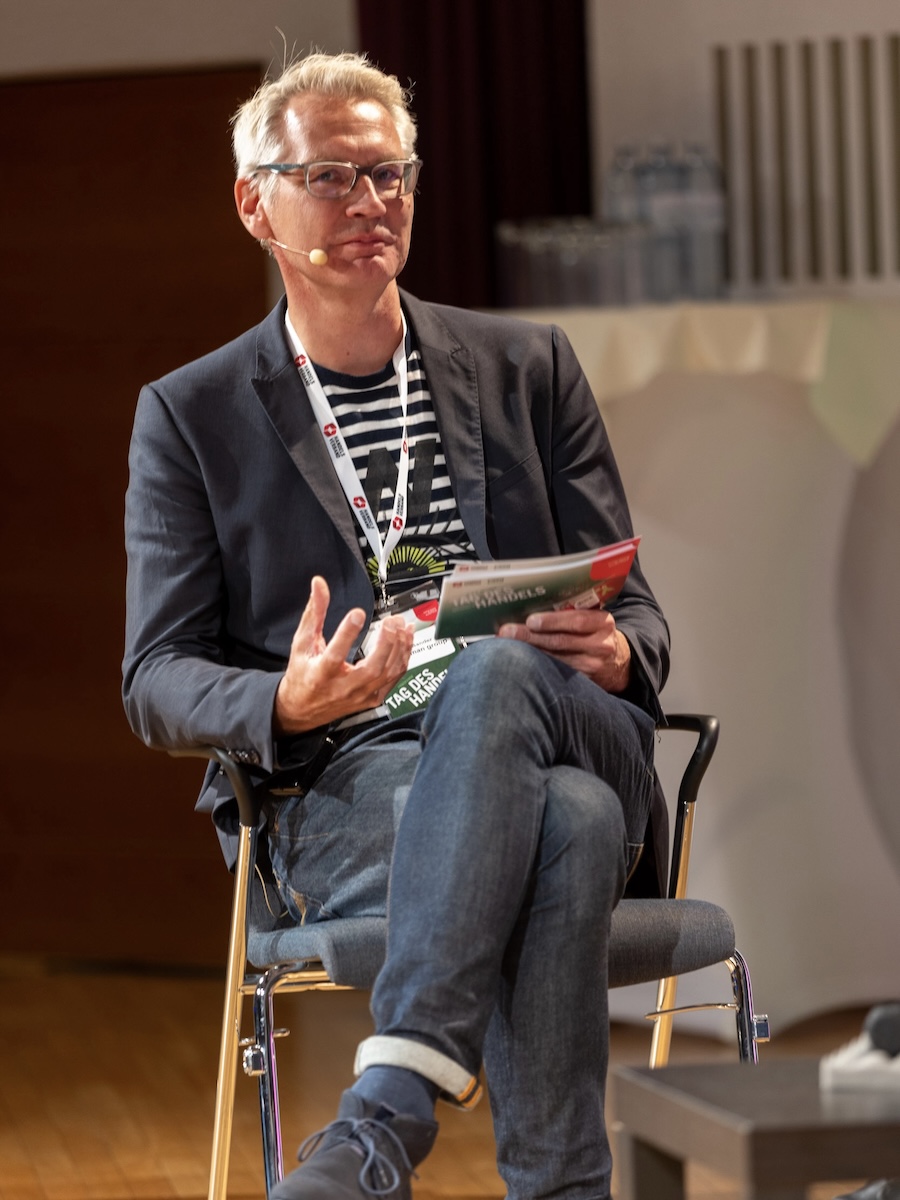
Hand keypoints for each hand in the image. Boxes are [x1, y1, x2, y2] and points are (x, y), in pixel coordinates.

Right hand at [273, 576, 413, 734]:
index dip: (347, 633)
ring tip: (402, 625)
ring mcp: (360, 695)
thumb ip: (314, 613)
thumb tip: (319, 585)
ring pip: (387, 673)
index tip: (358, 613)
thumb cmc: (302, 674)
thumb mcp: (302, 643)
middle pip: (371, 668)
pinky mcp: (372, 698)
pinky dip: (403, 657)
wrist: (303, 708)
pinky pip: (394, 678)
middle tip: (391, 621)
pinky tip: (406, 639)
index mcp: (320, 674)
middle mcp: (342, 688)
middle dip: (386, 642)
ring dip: (399, 647)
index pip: (335, 655)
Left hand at [497, 606, 630, 692]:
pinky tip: (522, 663)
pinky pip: (557, 673)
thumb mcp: (593, 619)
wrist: (618, 662)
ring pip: (556, 659)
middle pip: (561, 641)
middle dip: (531, 637)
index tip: (530, 620)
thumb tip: (533, 606)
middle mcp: (601, 645)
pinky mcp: (585, 682)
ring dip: (530, 653)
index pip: (577, 621)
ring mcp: (593, 666)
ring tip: (508, 647)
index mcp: (603, 623)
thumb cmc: (596, 633)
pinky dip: (539, 667)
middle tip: (507, 632)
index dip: (552, 621)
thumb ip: (572, 612)